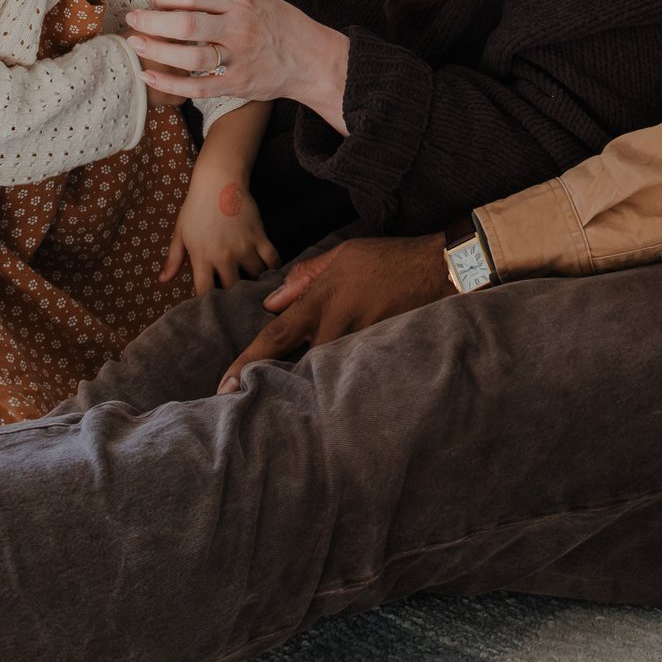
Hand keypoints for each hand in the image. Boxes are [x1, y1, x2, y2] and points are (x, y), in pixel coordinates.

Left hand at [124, 0, 348, 124]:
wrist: (313, 59)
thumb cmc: (278, 23)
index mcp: (242, 0)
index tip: (152, 0)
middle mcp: (240, 27)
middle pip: (187, 24)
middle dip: (152, 21)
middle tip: (133, 19)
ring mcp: (240, 58)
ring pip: (191, 57)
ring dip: (158, 51)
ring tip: (136, 44)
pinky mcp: (239, 84)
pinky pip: (198, 87)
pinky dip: (171, 83)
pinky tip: (149, 76)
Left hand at [161, 170, 281, 295]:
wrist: (218, 181)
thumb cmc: (196, 207)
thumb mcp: (180, 233)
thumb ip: (173, 259)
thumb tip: (163, 281)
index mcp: (201, 257)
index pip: (205, 292)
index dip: (208, 302)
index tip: (212, 304)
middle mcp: (223, 256)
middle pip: (232, 288)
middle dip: (233, 296)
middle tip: (236, 298)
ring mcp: (243, 247)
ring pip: (255, 277)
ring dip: (255, 283)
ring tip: (254, 287)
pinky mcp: (260, 236)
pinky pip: (272, 259)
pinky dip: (274, 268)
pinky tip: (271, 273)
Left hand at [217, 235, 451, 391]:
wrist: (435, 271)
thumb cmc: (386, 259)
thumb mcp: (340, 256)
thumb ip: (303, 279)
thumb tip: (270, 302)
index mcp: (319, 302)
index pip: (274, 338)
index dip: (246, 362)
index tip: (225, 386)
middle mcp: (334, 327)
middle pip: (296, 365)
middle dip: (278, 381)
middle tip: (254, 401)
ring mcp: (356, 344)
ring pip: (324, 371)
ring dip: (310, 382)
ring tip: (294, 405)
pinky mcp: (377, 355)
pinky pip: (350, 372)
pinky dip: (340, 379)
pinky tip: (337, 391)